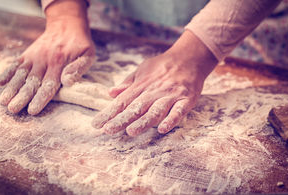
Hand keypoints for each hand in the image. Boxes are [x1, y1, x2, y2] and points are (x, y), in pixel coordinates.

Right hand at [0, 0, 94, 114]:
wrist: (67, 24)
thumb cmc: (80, 44)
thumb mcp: (87, 54)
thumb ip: (78, 68)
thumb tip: (67, 81)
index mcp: (59, 64)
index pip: (49, 85)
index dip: (40, 98)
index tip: (32, 110)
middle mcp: (44, 61)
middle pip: (32, 82)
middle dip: (22, 96)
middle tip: (13, 109)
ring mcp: (34, 57)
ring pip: (21, 74)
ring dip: (12, 88)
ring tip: (3, 101)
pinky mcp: (28, 54)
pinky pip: (16, 63)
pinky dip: (7, 72)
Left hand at [92, 30, 217, 135]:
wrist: (189, 57)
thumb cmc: (163, 65)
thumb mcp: (142, 69)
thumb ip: (128, 83)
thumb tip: (110, 93)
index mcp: (141, 85)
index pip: (122, 101)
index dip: (109, 113)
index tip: (97, 124)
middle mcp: (154, 91)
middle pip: (136, 108)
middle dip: (121, 120)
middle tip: (108, 130)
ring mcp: (170, 95)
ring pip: (155, 111)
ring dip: (143, 122)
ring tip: (131, 132)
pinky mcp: (186, 99)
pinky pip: (179, 111)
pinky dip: (171, 120)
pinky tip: (163, 129)